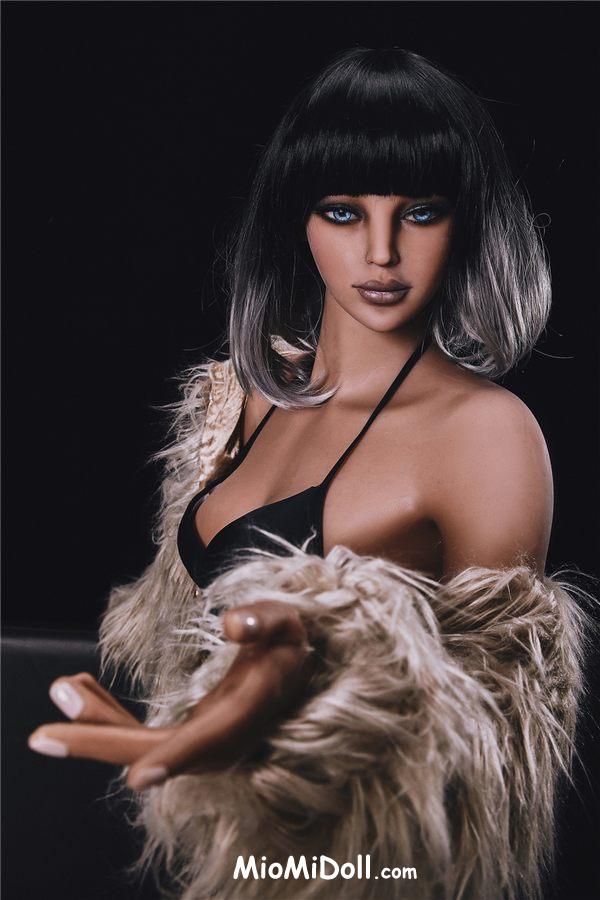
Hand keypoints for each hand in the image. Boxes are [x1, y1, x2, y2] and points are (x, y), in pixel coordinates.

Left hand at [27, 601, 315, 791]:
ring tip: (64, 689)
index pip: (208, 739)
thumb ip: (264, 620)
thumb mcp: (285, 622)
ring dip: (95, 726)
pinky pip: (138, 738)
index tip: (139, 777)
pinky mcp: (182, 740)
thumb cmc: (283, 645)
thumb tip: (232, 623)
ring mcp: (196, 746)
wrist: (287, 673)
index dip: (176, 757)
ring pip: (138, 747)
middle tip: (42, 736)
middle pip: (152, 752)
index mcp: (244, 712)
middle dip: (98, 744)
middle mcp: (217, 742)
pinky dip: (106, 718)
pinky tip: (82, 689)